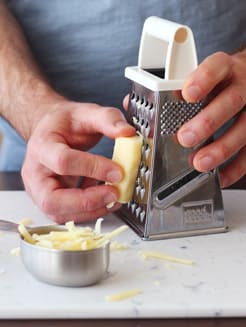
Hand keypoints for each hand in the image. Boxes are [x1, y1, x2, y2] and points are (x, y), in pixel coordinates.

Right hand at [21, 101, 135, 222]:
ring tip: (115, 196)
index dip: (92, 168)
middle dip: (87, 202)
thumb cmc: (66, 123)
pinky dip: (90, 210)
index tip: (118, 171)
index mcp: (42, 145)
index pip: (63, 161)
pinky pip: (68, 214)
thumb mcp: (87, 112)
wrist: (52, 130)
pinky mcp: (51, 200)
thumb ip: (108, 119)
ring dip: (91, 210)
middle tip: (115, 193)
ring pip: (59, 213)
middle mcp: (35, 172)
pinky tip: (107, 196)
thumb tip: (128, 132)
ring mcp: (40, 190)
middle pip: (52, 200)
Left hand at [176, 36, 245, 186]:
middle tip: (184, 138)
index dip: (203, 80)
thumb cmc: (234, 75)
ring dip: (223, 147)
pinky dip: (238, 166)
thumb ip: (177, 88)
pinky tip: (222, 176)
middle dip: (208, 121)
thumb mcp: (211, 71)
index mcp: (228, 67)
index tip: (186, 94)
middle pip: (231, 101)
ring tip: (201, 163)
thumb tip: (134, 106)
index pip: (217, 68)